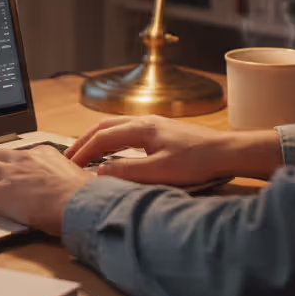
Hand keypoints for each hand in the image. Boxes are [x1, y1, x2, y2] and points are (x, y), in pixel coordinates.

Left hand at [0, 145, 92, 235]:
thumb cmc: (84, 196)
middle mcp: (24, 159)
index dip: (8, 163)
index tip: (5, 169)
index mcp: (44, 153)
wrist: (78, 203)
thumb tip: (85, 184)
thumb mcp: (80, 178)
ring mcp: (9, 174)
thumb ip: (73, 178)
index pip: (19, 154)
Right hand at [67, 116, 281, 185]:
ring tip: (84, 155)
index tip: (68, 167)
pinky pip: (127, 132)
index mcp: (141, 128)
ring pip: (115, 128)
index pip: (101, 138)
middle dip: (83, 142)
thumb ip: (127, 172)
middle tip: (67, 158)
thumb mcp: (159, 172)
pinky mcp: (162, 133)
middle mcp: (145, 121)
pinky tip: (113, 154)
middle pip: (104, 127)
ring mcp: (154, 125)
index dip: (82, 153)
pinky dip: (111, 141)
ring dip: (97, 140)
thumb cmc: (197, 161)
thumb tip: (99, 174)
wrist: (227, 153)